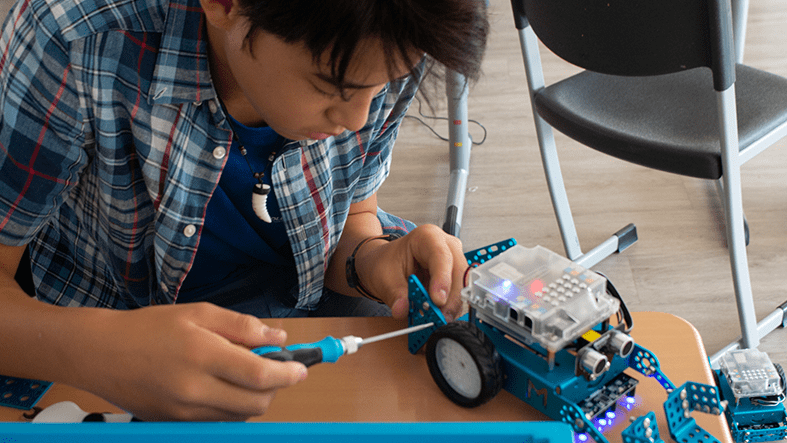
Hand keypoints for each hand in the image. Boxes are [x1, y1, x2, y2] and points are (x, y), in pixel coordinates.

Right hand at [73, 302, 306, 420]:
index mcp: (202, 355)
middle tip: (275, 369)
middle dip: (275, 388)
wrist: (100, 353)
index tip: (301, 369)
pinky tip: (223, 387)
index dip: (288, 374)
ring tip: (243, 373)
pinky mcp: (175, 424)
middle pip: (256, 403)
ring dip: (254, 399)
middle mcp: (195, 390)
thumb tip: (278, 338)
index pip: (259, 375)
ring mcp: (184, 412)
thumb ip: (242, 326)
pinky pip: (218, 422)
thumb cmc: (149, 328)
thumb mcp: (198, 313)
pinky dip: (232, 408)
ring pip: (240, 415)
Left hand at [356, 224, 465, 321]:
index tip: (437, 300)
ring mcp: (453, 261)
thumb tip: (402, 309)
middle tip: (439, 318)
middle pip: (458, 272)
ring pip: (462, 285)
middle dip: (451, 298)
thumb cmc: (385, 263)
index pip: (441, 256)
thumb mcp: (384, 277)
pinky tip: (437, 316)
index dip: (442, 279)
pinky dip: (449, 308)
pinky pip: (458, 294)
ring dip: (451, 305)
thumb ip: (394, 294)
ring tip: (435, 319)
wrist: (384, 264)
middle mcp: (445, 246)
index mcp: (427, 236)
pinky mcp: (454, 277)